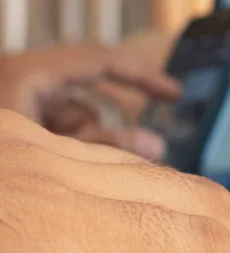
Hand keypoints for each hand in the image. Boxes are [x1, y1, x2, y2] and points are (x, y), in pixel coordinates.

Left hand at [0, 44, 180, 159]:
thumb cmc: (4, 174)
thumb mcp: (56, 151)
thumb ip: (106, 148)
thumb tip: (154, 146)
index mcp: (27, 76)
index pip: (100, 61)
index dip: (143, 75)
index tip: (174, 92)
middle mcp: (23, 86)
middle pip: (91, 97)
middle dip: (117, 128)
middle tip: (153, 150)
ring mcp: (20, 108)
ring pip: (74, 119)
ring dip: (94, 146)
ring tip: (107, 173)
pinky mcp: (18, 128)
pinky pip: (60, 134)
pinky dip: (77, 151)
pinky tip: (82, 171)